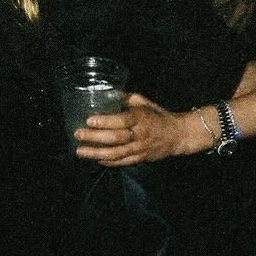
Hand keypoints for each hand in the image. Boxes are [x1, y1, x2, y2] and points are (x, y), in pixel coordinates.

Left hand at [72, 93, 190, 166]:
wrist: (177, 134)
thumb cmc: (157, 115)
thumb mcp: (143, 102)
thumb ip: (125, 98)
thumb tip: (105, 93)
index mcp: (141, 118)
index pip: (122, 120)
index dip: (105, 121)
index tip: (89, 120)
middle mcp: (140, 135)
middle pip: (116, 138)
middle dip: (95, 137)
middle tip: (78, 134)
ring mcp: (140, 149)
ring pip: (116, 154)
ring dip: (96, 153)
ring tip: (80, 151)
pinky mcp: (140, 159)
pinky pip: (122, 162)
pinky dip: (108, 162)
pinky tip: (95, 159)